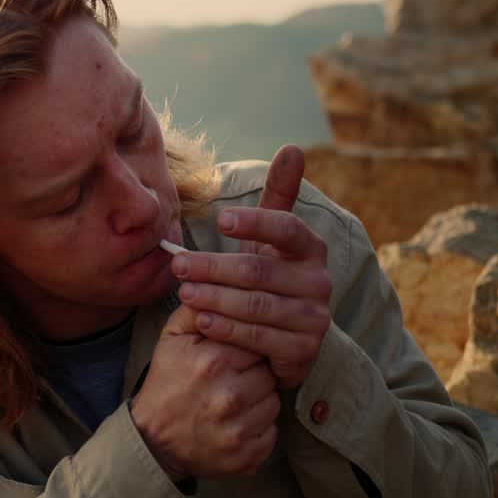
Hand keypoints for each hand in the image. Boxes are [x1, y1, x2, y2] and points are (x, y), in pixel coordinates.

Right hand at [130, 303, 280, 480]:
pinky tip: (236, 423)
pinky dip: (259, 428)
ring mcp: (239, 430)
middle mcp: (229, 397)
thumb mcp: (172, 339)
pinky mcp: (247, 456)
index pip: (256, 341)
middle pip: (269, 371)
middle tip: (231, 379)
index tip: (233, 355)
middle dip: (254, 373)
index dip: (245, 348)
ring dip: (258, 400)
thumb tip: (221, 281)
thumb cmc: (168, 384)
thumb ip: (198, 308)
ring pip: (273, 401)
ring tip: (232, 401)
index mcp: (213, 362)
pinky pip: (272, 431)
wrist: (153, 442)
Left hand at [170, 145, 331, 389]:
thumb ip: (279, 195)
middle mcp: (319, 282)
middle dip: (214, 267)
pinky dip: (227, 330)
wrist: (289, 338)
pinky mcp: (304, 350)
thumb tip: (293, 148)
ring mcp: (315, 318)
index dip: (256, 223)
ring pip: (256, 305)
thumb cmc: (271, 277)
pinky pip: (259, 338)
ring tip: (184, 293)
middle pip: (260, 271)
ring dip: (215, 298)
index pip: (288, 229)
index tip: (220, 220)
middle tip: (178, 265)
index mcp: (311, 249)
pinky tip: (201, 321)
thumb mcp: (273, 239)